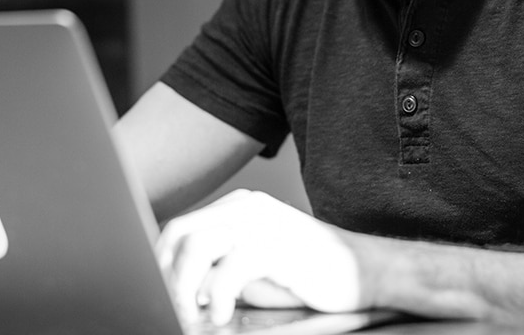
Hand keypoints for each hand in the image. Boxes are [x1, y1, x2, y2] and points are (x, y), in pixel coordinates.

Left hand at [155, 189, 364, 325]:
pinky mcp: (278, 243)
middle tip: (172, 310)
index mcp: (237, 208)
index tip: (158, 294)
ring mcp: (262, 222)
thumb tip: (182, 289)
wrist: (365, 273)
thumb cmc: (308, 275)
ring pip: (198, 248)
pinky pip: (231, 267)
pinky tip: (223, 315)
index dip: (161, 263)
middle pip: (181, 234)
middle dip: (167, 277)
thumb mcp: (254, 271)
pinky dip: (219, 296)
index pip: (180, 228)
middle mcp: (246, 207)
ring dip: (185, 287)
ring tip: (193, 315)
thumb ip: (218, 271)